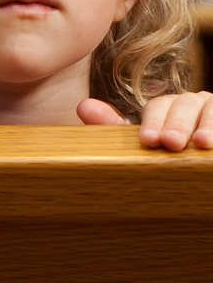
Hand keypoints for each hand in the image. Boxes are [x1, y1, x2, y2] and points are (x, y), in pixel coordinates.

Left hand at [77, 92, 212, 150]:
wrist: (199, 179)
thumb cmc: (170, 159)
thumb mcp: (146, 145)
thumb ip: (115, 127)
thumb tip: (83, 107)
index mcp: (169, 106)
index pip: (159, 107)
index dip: (153, 122)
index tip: (148, 141)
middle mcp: (193, 103)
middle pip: (185, 106)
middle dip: (177, 124)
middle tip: (171, 143)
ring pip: (210, 109)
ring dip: (207, 125)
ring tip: (201, 144)